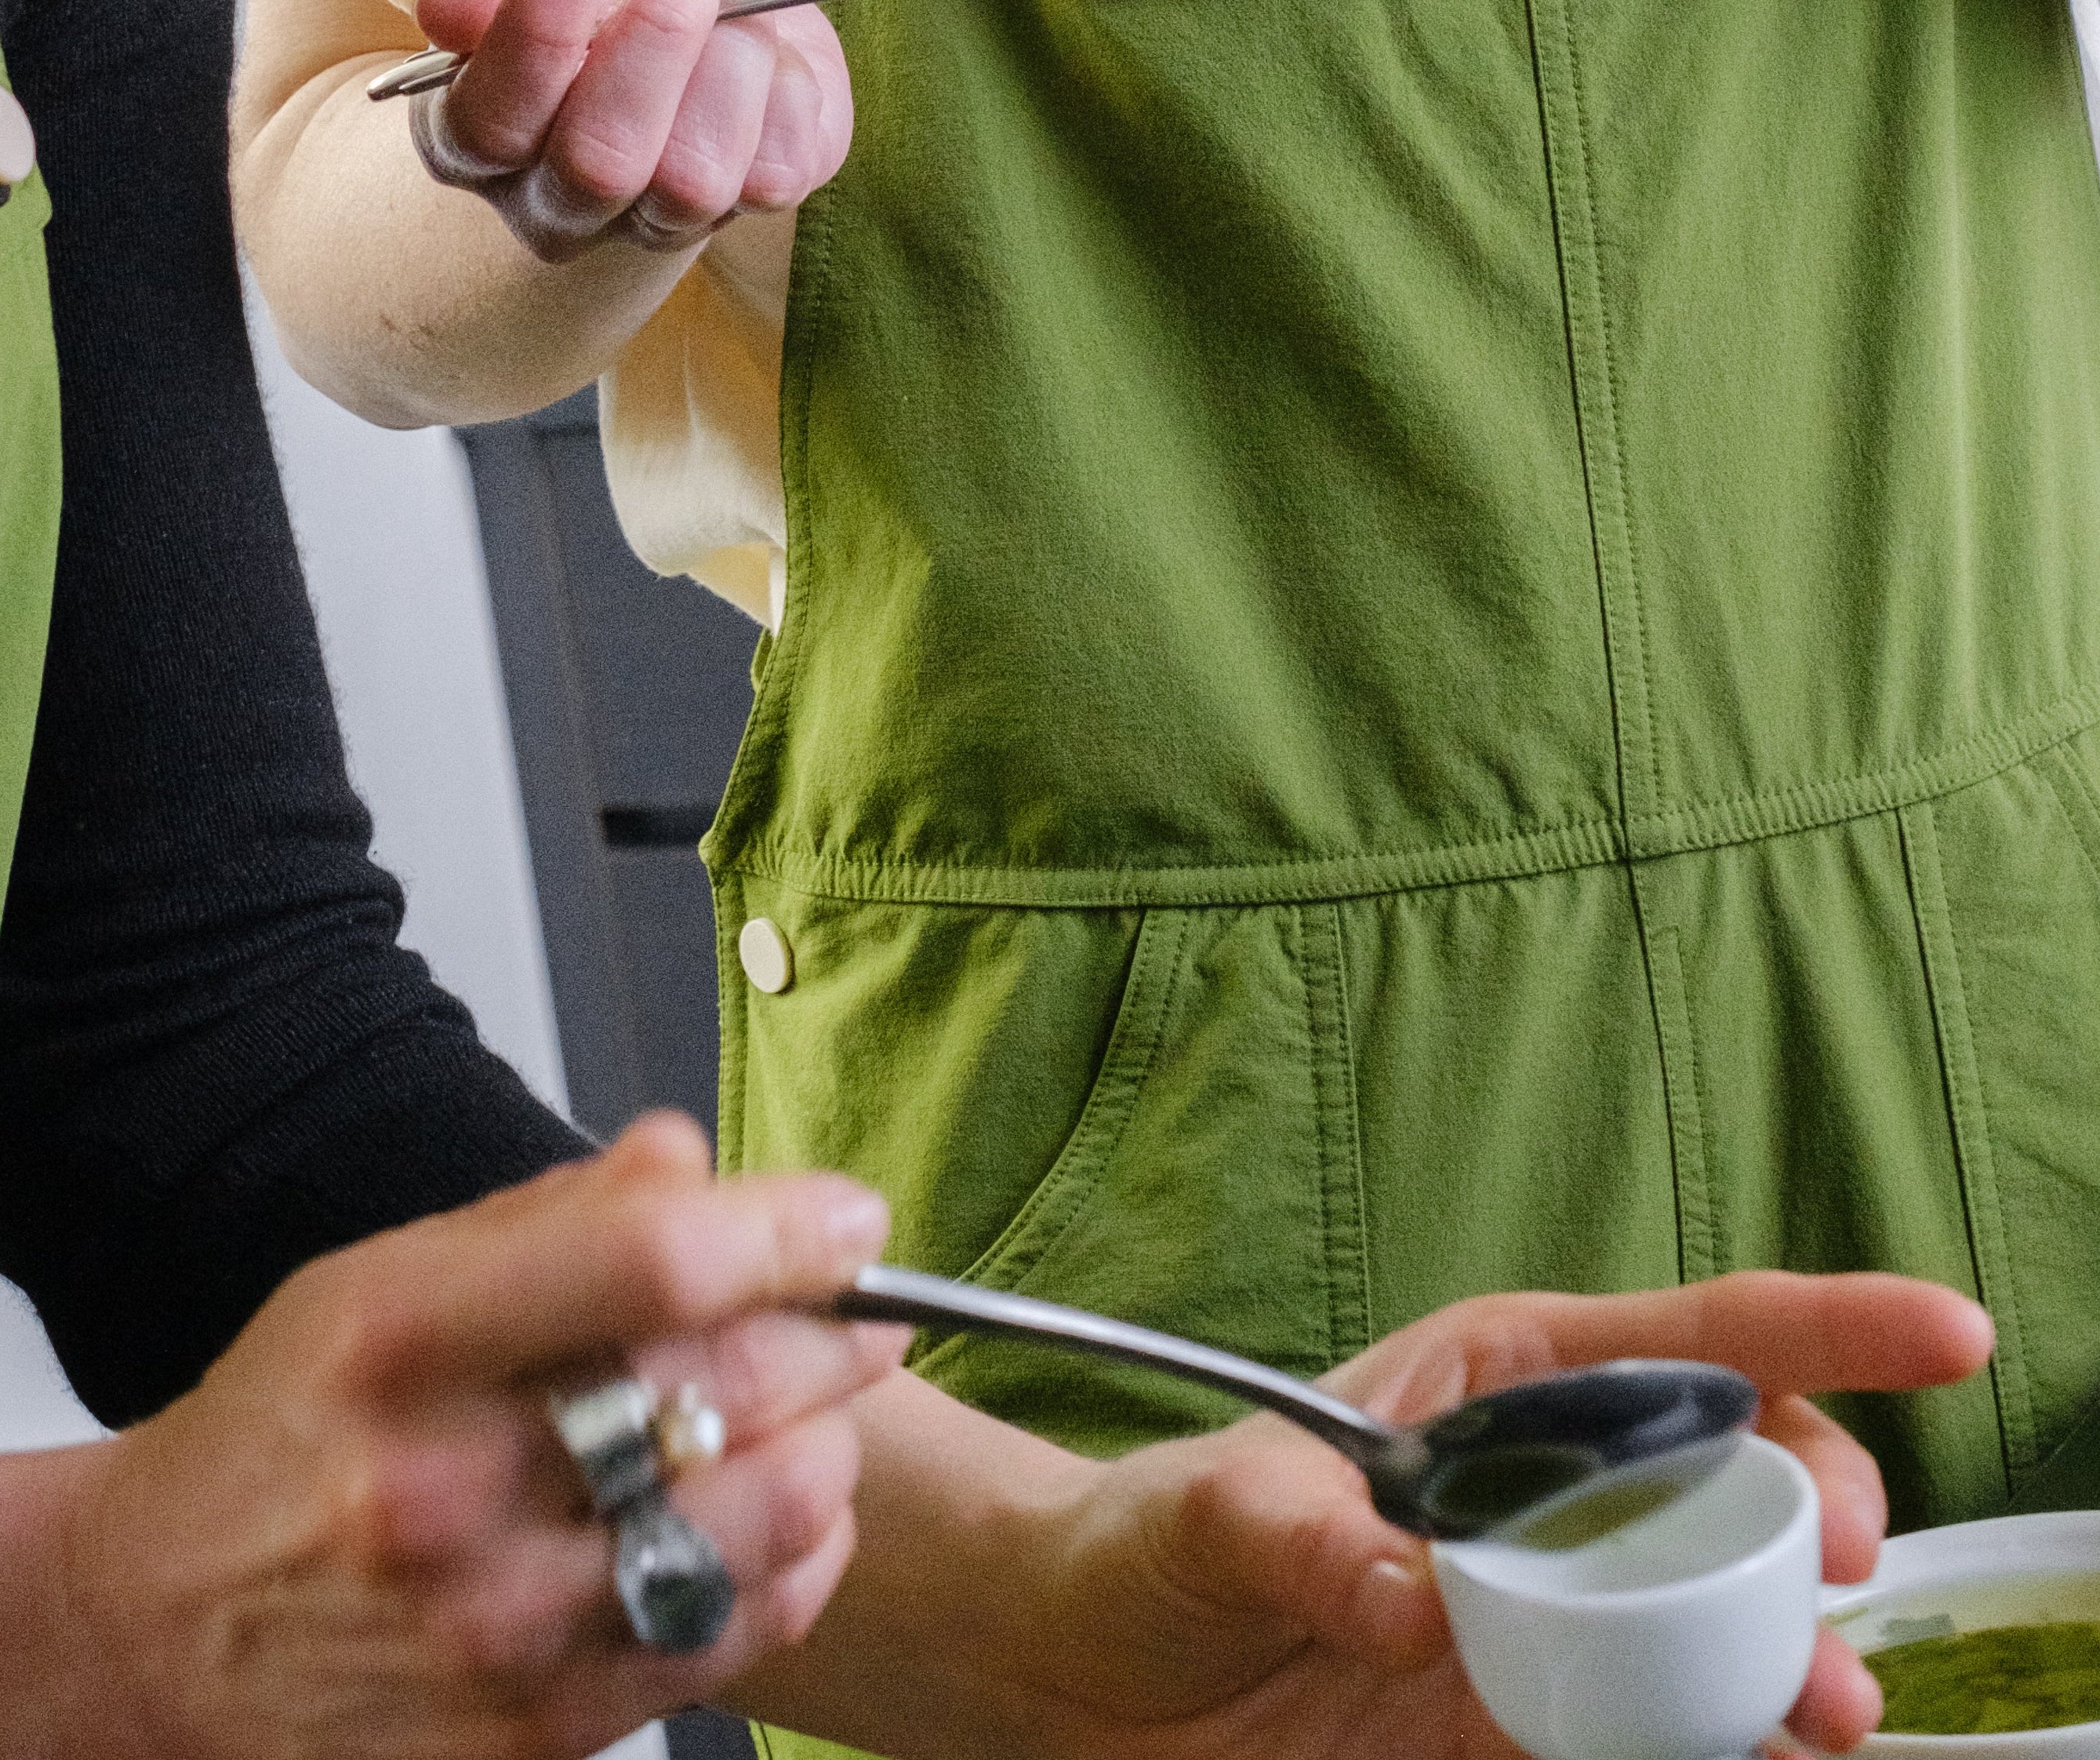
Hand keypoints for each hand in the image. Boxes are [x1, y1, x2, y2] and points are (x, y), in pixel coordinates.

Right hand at [0, 1115, 903, 1759]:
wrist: (149, 1643)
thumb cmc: (277, 1441)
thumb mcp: (367, 1286)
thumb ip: (541, 1222)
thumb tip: (686, 1156)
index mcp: (397, 1341)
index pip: (643, 1261)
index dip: (779, 1225)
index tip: (847, 1212)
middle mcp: (445, 1489)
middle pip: (720, 1393)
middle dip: (832, 1336)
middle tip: (868, 1308)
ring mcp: (493, 1629)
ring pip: (749, 1531)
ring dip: (824, 1458)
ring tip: (828, 1418)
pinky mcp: (530, 1736)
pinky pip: (720, 1646)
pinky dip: (791, 1573)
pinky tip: (796, 1522)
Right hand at [401, 0, 850, 267]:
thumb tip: (449, 12)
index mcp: (473, 136)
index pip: (491, 119)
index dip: (539, 30)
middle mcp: (556, 202)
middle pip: (597, 163)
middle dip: (652, 41)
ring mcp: (654, 220)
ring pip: (690, 181)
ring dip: (726, 64)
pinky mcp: (751, 205)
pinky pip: (776, 174)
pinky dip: (786, 93)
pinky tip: (769, 48)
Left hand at [1016, 1267, 1990, 1755]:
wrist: (1098, 1683)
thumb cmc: (1147, 1552)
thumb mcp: (1206, 1518)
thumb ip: (1299, 1539)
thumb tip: (1414, 1604)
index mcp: (1500, 1386)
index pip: (1691, 1337)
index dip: (1827, 1326)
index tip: (1944, 1331)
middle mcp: (1558, 1494)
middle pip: (1746, 1476)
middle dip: (1821, 1505)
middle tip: (1829, 1563)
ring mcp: (1564, 1616)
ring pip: (1732, 1619)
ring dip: (1798, 1659)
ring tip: (1822, 1711)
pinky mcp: (1544, 1730)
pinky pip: (1671, 1732)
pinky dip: (1732, 1747)